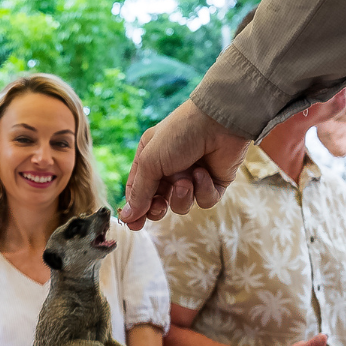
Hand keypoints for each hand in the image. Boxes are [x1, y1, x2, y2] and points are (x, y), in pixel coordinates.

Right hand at [120, 100, 249, 229]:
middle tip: (161, 206)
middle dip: (159, 208)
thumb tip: (126, 217)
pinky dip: (203, 190)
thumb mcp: (151, 162)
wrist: (219, 121)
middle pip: (159, 202)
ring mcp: (193, 176)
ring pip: (182, 204)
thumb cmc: (179, 134)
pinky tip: (204, 173)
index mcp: (150, 158)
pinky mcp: (214, 182)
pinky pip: (204, 200)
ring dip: (183, 196)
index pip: (138, 190)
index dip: (136, 208)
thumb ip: (140, 192)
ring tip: (187, 180)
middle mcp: (170, 168)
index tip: (133, 224)